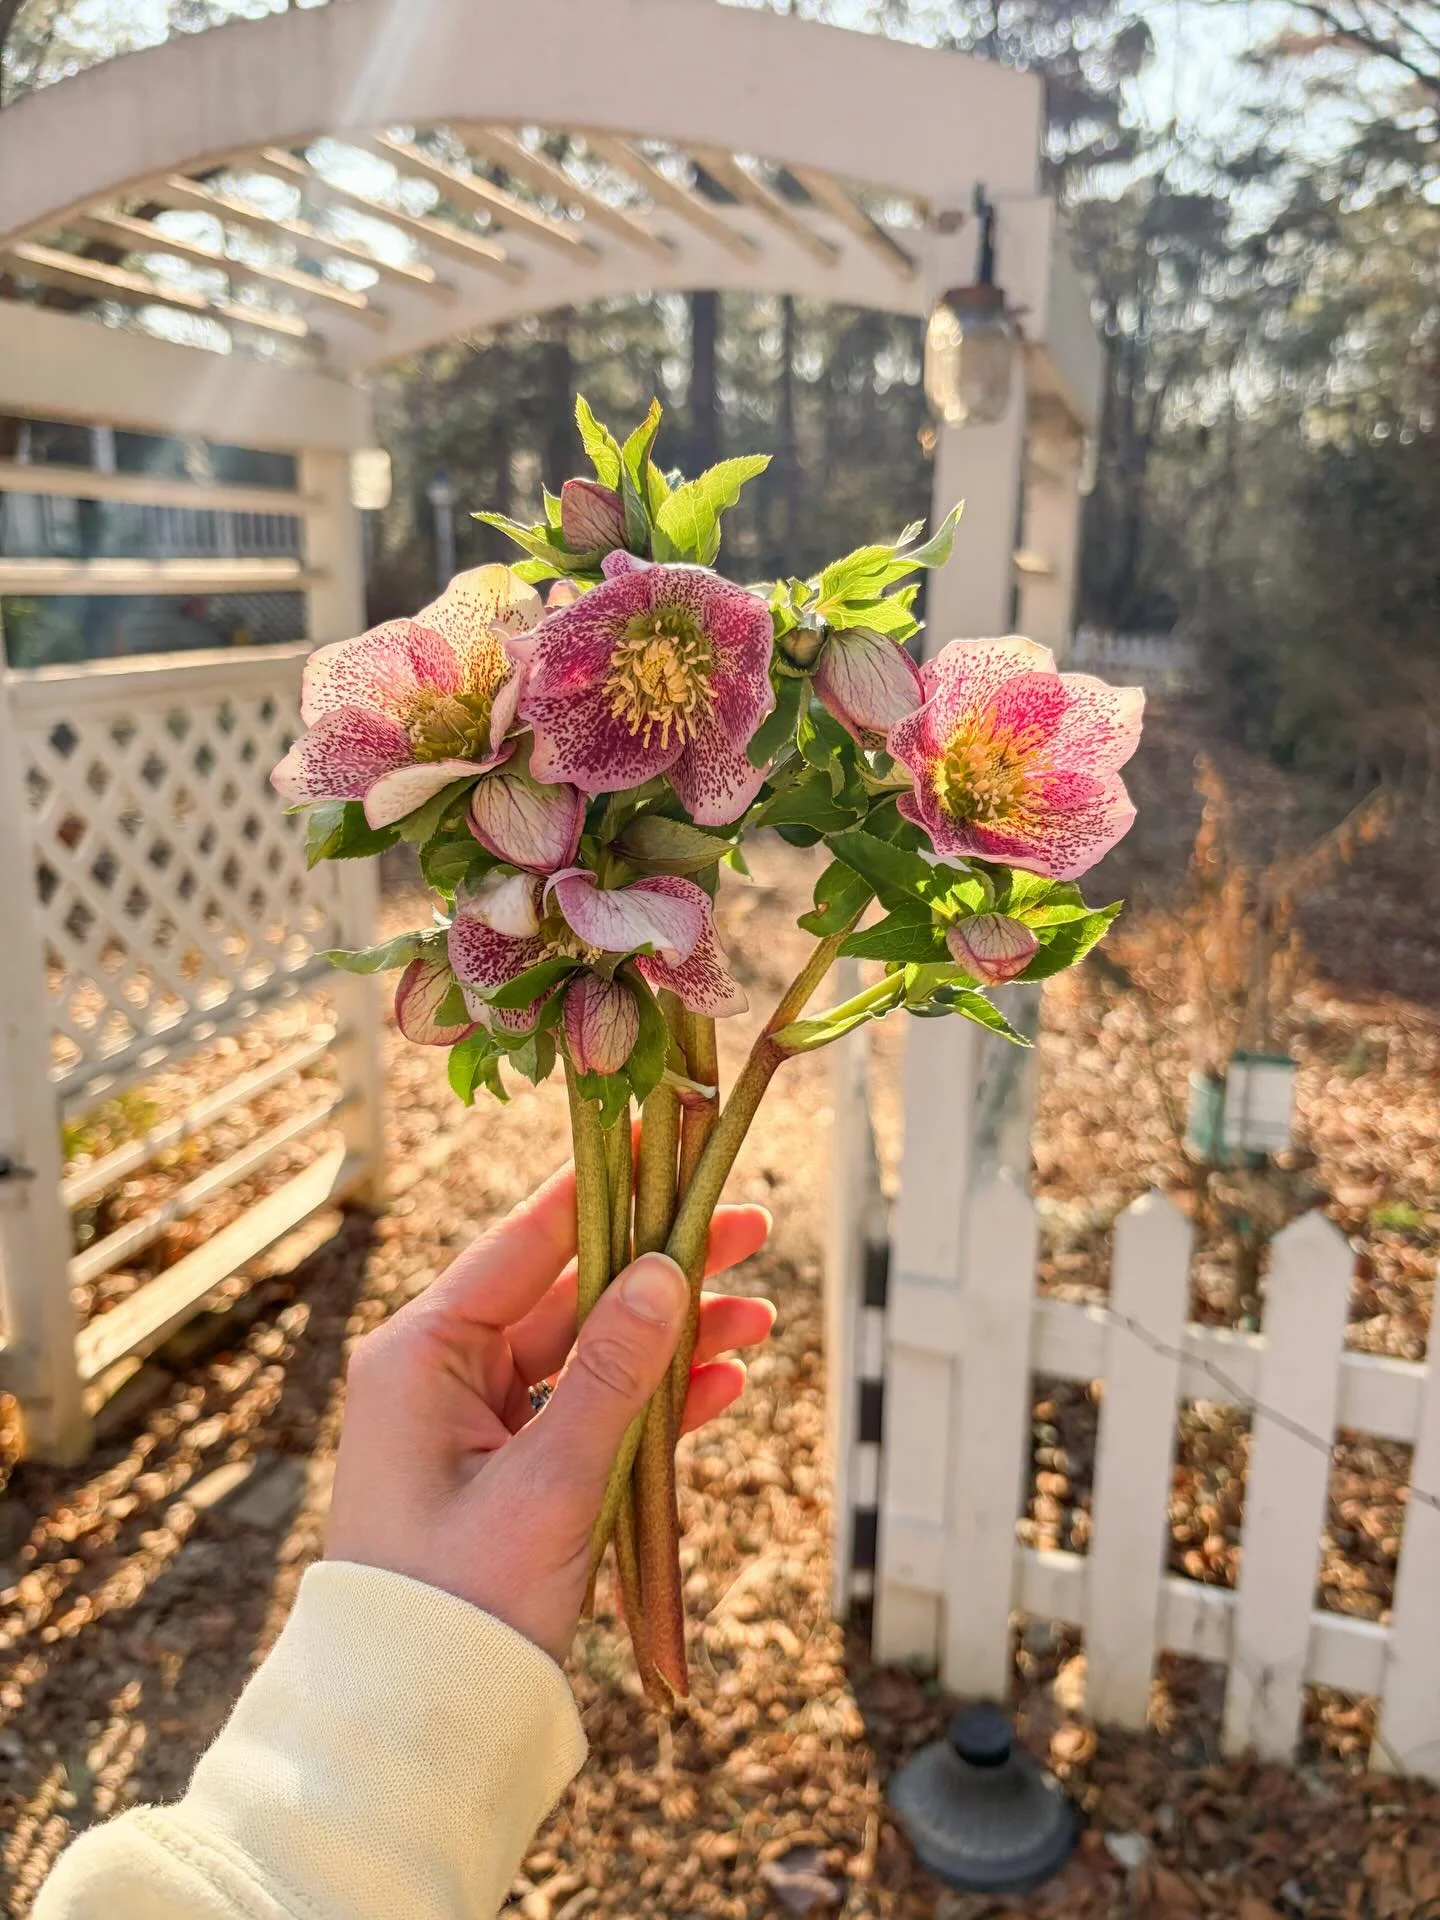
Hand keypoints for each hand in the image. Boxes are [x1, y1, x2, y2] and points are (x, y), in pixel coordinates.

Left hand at [326, 1161, 773, 1662]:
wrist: (418, 1729)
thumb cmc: (460, 1602)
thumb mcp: (548, 1481)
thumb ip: (612, 1371)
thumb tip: (668, 1270)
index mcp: (423, 1352)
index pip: (526, 1242)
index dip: (604, 1189)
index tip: (667, 1137)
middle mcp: (447, 1372)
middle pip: (572, 1292)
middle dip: (663, 1269)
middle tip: (749, 1231)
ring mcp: (480, 1422)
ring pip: (592, 1354)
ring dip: (673, 1340)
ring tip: (759, 1320)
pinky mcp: (513, 1470)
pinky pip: (590, 1412)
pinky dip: (654, 1402)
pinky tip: (722, 1388)